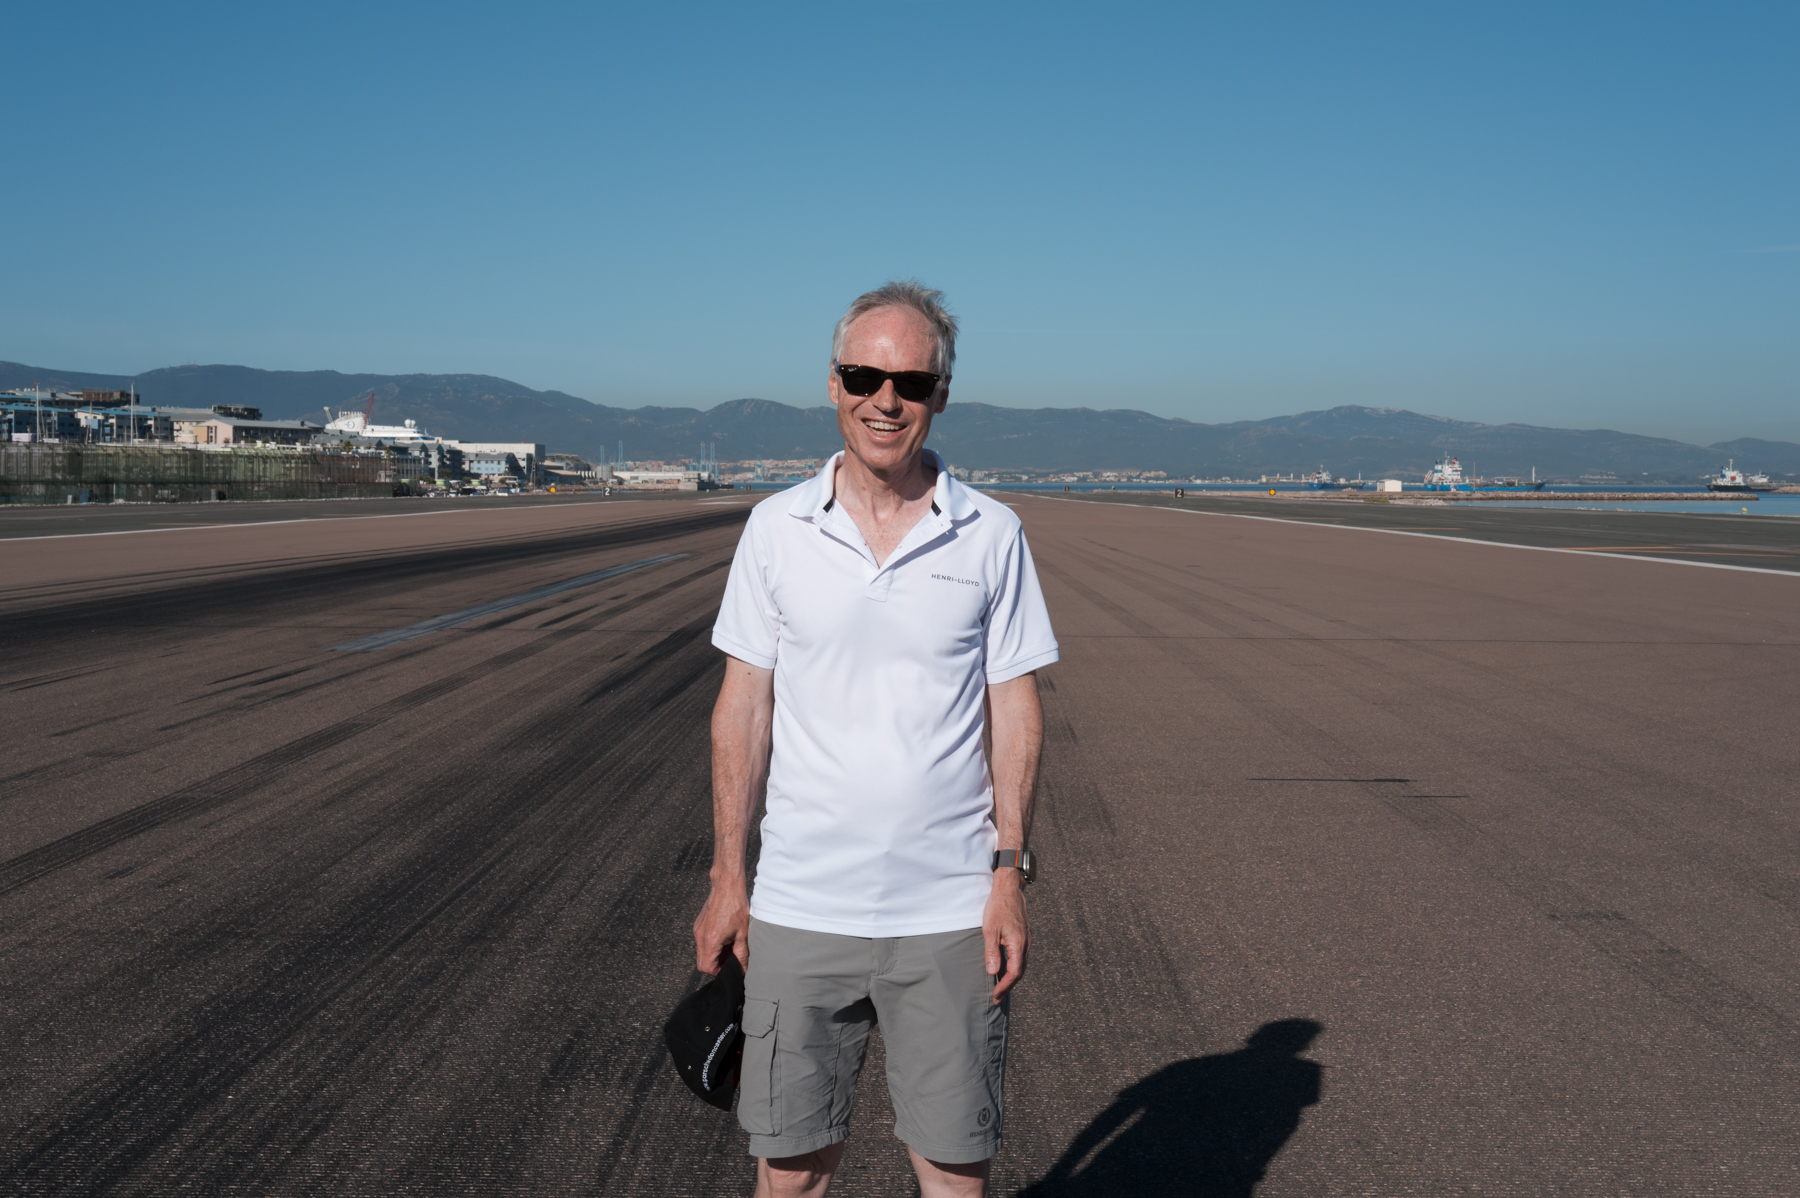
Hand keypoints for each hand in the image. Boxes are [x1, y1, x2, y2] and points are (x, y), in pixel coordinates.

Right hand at [693, 880, 749, 975]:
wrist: (727, 885)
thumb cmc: (736, 906)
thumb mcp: (743, 933)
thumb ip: (742, 954)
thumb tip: (742, 970)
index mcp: (710, 939)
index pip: (706, 967)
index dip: (718, 972)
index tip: (729, 969)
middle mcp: (700, 936)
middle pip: (702, 962)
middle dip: (716, 965)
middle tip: (731, 959)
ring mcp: (698, 929)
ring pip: (702, 952)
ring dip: (715, 955)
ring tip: (730, 947)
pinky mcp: (699, 925)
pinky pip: (702, 942)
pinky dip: (712, 945)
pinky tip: (726, 938)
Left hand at [983, 869, 1028, 1002]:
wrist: (1009, 888)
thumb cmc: (998, 908)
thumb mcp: (990, 930)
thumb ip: (992, 952)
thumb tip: (993, 972)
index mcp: (1018, 944)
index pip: (1014, 973)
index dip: (1005, 986)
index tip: (995, 995)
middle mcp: (1026, 944)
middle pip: (1020, 972)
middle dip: (1008, 986)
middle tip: (997, 997)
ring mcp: (1026, 939)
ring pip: (1021, 964)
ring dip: (1012, 977)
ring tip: (1000, 986)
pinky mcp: (1024, 935)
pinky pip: (1021, 956)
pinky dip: (1014, 966)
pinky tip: (1005, 967)